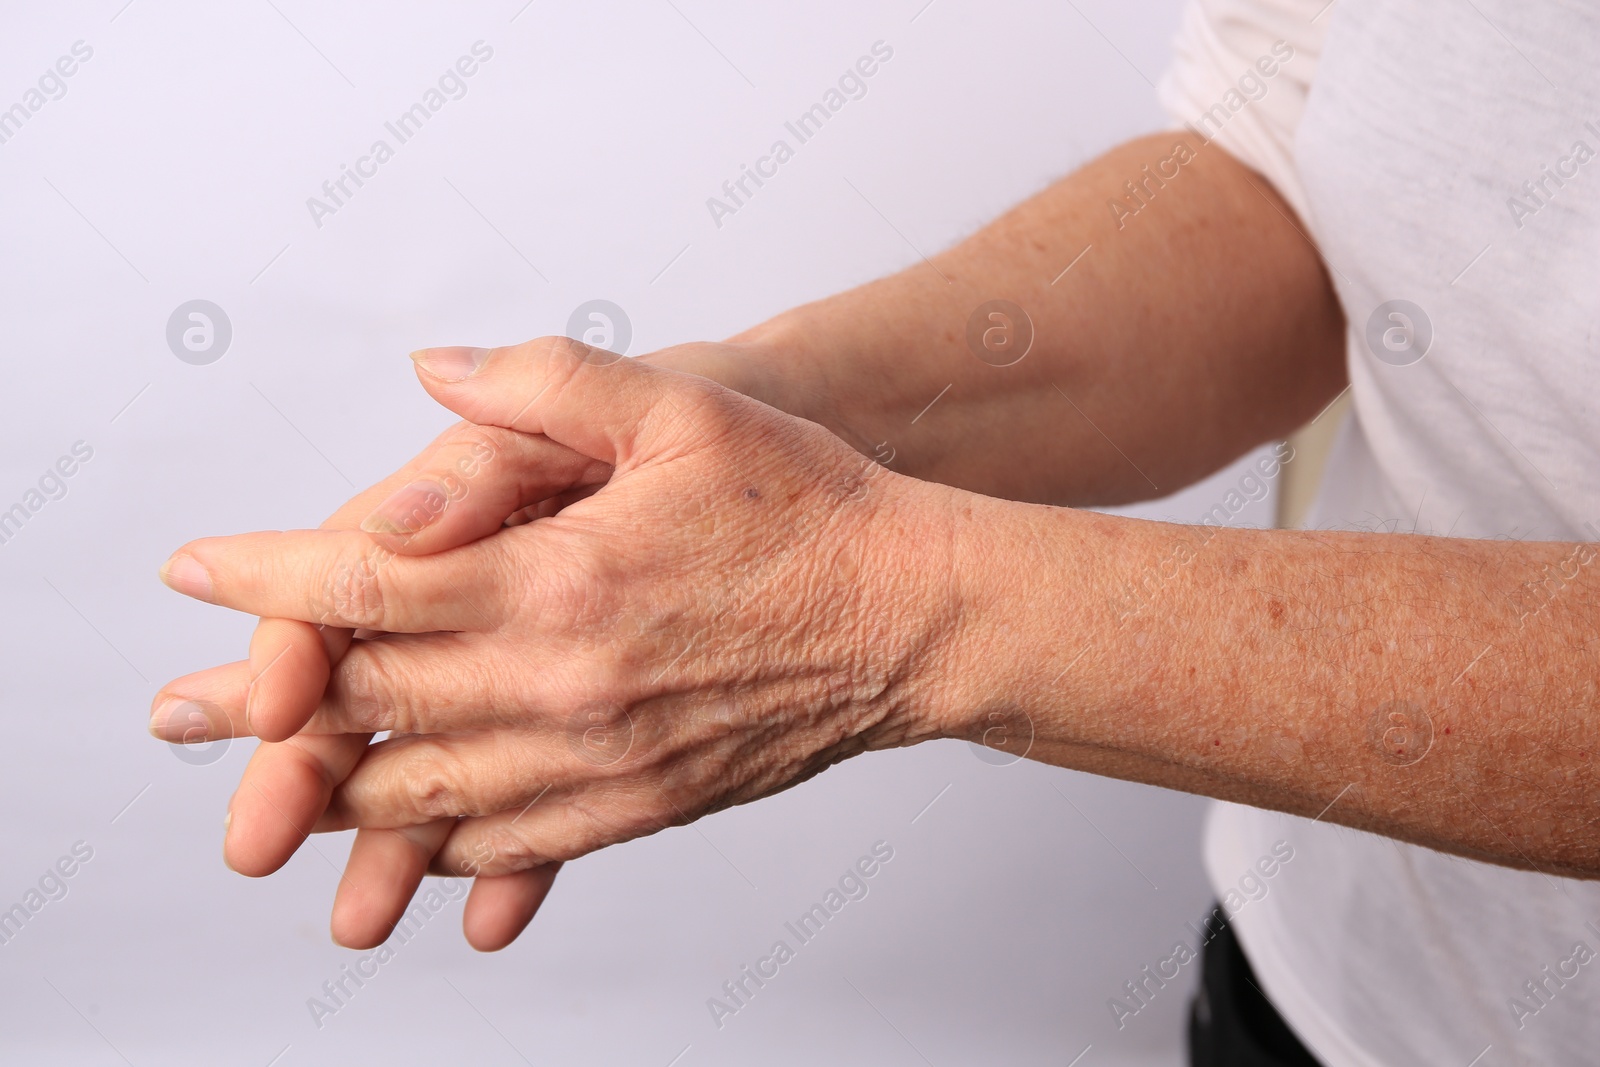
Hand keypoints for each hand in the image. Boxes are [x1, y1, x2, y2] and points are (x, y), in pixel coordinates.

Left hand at [158, 338, 961, 891]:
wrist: (911, 620)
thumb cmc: (808, 510)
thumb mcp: (684, 408)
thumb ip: (546, 384)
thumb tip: (432, 372)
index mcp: (563, 579)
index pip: (369, 584)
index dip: (267, 578)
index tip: (196, 571)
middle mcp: (566, 684)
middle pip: (374, 701)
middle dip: (262, 704)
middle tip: (185, 711)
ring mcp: (600, 759)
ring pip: (425, 793)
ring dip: (332, 790)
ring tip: (265, 793)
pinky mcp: (640, 805)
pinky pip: (510, 845)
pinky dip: (437, 844)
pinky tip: (405, 842)